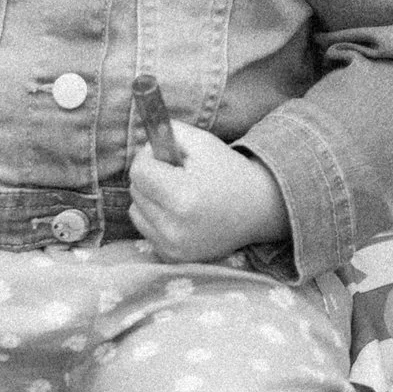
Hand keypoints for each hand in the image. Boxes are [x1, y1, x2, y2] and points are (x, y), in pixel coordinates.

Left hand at [128, 127, 290, 264]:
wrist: (257, 208)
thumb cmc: (227, 170)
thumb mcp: (201, 141)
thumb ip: (165, 134)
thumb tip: (139, 145)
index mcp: (182, 195)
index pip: (139, 171)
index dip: (150, 156)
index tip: (167, 154)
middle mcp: (175, 226)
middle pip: (136, 190)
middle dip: (150, 177)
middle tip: (176, 174)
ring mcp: (173, 246)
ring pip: (136, 210)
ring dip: (150, 198)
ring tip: (178, 194)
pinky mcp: (173, 257)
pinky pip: (145, 229)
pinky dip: (155, 217)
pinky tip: (179, 213)